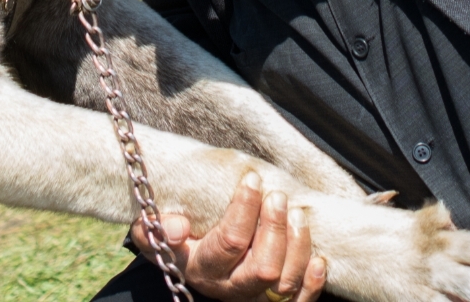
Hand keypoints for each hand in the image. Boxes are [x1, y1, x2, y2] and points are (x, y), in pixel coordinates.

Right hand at [131, 172, 327, 301]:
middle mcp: (230, 287)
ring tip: (297, 214)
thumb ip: (156, 227)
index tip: (252, 179)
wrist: (185, 263)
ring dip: (298, 247)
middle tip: (278, 196)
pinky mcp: (275, 301)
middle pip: (263, 268)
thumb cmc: (173, 239)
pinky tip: (319, 260)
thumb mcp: (151, 231)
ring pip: (285, 283)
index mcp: (203, 267)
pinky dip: (313, 283)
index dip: (245, 209)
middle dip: (275, 229)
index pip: (231, 242)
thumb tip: (178, 226)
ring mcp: (254, 296)